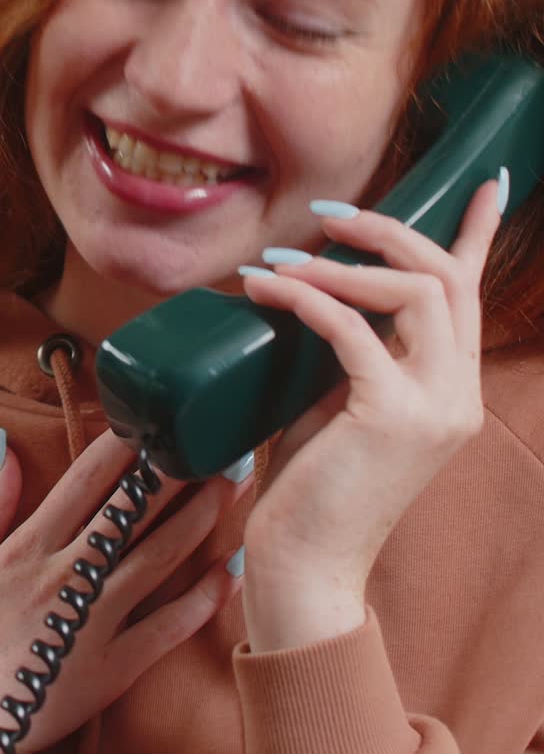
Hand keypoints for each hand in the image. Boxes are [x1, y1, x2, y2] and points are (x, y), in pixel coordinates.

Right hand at [0, 429, 249, 753]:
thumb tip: (2, 445)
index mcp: (25, 548)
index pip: (88, 479)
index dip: (128, 443)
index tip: (158, 415)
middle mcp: (64, 577)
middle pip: (135, 510)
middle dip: (179, 470)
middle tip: (219, 439)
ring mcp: (90, 624)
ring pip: (158, 557)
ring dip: (200, 517)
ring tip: (233, 483)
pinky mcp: (107, 674)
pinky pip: (166, 630)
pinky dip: (203, 600)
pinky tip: (233, 571)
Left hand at [239, 179, 502, 651]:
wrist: (306, 567)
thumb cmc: (314, 485)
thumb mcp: (341, 400)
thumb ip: (352, 349)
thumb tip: (317, 285)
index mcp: (452, 389)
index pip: (472, 297)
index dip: (478, 235)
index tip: (487, 186)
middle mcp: (458, 394)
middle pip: (448, 279)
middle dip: (389, 232)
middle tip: (330, 215)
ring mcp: (434, 407)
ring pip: (417, 292)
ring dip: (344, 264)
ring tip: (283, 258)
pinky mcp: (392, 417)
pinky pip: (352, 329)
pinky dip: (307, 298)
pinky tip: (268, 286)